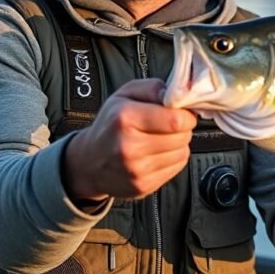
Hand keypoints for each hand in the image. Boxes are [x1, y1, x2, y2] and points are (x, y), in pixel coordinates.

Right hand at [63, 78, 195, 203]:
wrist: (88, 162)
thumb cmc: (109, 126)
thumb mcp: (124, 95)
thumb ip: (153, 88)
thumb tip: (177, 94)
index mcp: (125, 118)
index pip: (175, 120)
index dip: (185, 115)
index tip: (181, 113)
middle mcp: (130, 146)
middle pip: (182, 136)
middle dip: (182, 128)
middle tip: (167, 125)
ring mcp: (137, 169)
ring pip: (182, 153)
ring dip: (177, 144)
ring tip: (159, 139)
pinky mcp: (143, 185)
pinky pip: (176, 168)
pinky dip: (172, 159)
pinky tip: (156, 153)